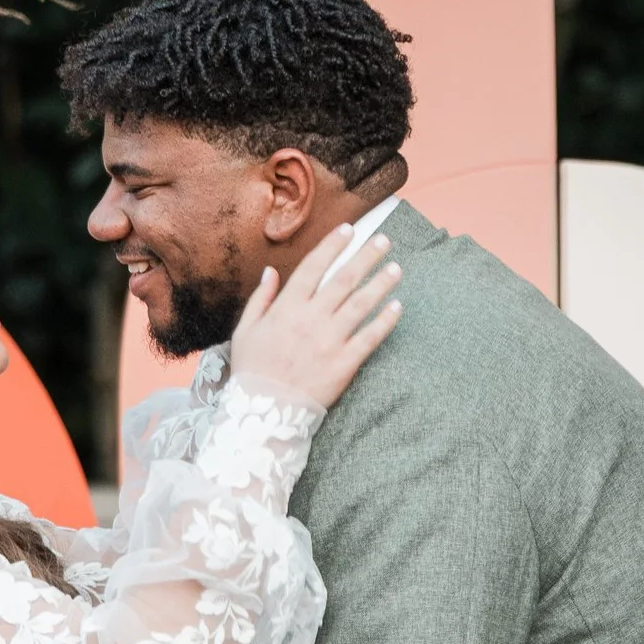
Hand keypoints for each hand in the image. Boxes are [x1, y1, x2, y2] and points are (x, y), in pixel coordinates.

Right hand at [228, 224, 400, 413]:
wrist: (264, 413)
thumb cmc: (253, 370)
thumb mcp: (245, 329)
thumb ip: (261, 298)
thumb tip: (271, 271)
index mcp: (287, 308)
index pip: (314, 266)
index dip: (333, 246)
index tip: (349, 230)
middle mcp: (311, 319)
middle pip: (344, 279)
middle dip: (366, 256)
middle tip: (384, 240)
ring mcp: (329, 341)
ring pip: (360, 304)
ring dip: (381, 284)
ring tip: (396, 268)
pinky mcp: (344, 364)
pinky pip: (369, 338)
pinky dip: (385, 321)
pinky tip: (397, 307)